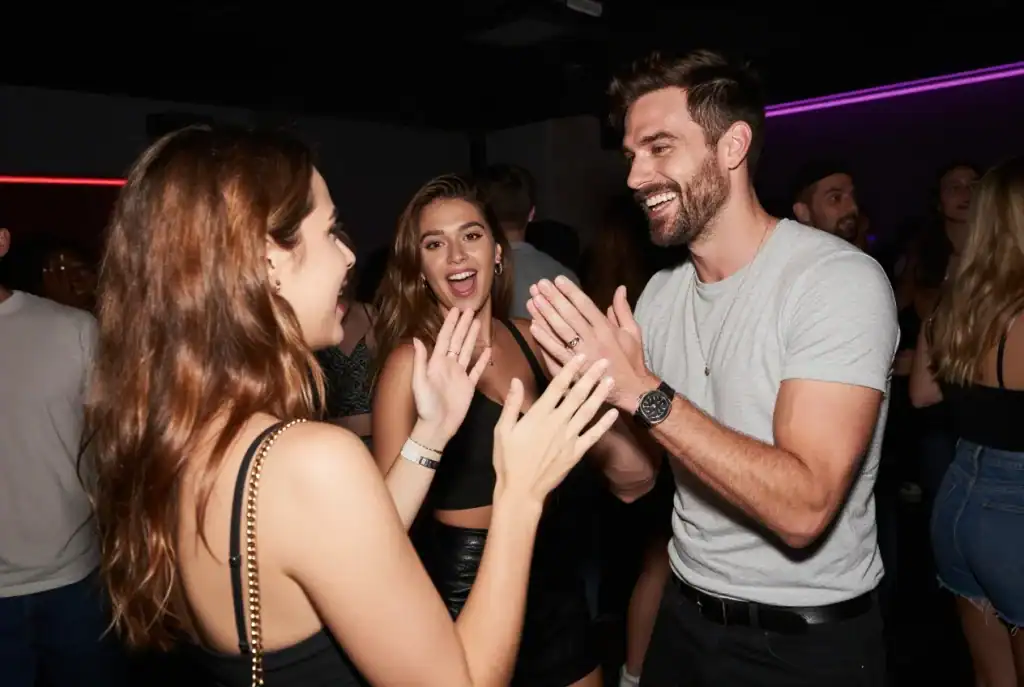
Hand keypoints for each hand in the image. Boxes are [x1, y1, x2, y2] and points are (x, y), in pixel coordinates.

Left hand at [411, 308, 490, 446]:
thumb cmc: (425, 406)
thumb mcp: (419, 382)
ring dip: (472, 337)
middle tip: (470, 310)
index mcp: (437, 363)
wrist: (437, 427)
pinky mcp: (469, 386)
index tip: (455, 310)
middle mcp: (449, 366)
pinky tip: (487, 350)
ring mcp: (460, 375)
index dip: (450, 324)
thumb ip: (420, 360)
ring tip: (478, 323)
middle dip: (463, 325)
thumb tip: (416, 338)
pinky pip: (477, 370)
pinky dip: (482, 360)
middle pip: (458, 341)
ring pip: (467, 351)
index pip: (445, 338)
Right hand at [492, 354, 618, 504]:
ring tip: (610, 380)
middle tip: (604, 361)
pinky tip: (613, 413)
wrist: (521, 490)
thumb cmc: (508, 460)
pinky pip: (594, 435)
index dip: (570, 370)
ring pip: (588, 411)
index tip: (580, 356)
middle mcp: (557, 423)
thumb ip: (511, 404)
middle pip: (578, 395)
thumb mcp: (502, 430)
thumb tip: (515, 380)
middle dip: (591, 376)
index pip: (557, 386)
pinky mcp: (576, 452)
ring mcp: (569, 438)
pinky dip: (604, 423)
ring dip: (600, 394)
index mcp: (538, 415)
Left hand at [527, 278, 651, 411]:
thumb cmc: (631, 360)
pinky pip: (556, 354)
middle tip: (540, 285)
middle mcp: (593, 340)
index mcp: (606, 329)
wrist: (631, 390)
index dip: (571, 292)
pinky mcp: (574, 371)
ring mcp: (582, 356)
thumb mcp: (632, 332)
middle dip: (554, 298)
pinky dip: (545, 340)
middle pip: (570, 316)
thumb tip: (620, 288)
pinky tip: (534, 327)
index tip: (558, 279)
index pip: (585, 306)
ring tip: (533, 300)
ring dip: (545, 315)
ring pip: (560, 332)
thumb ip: (623, 310)